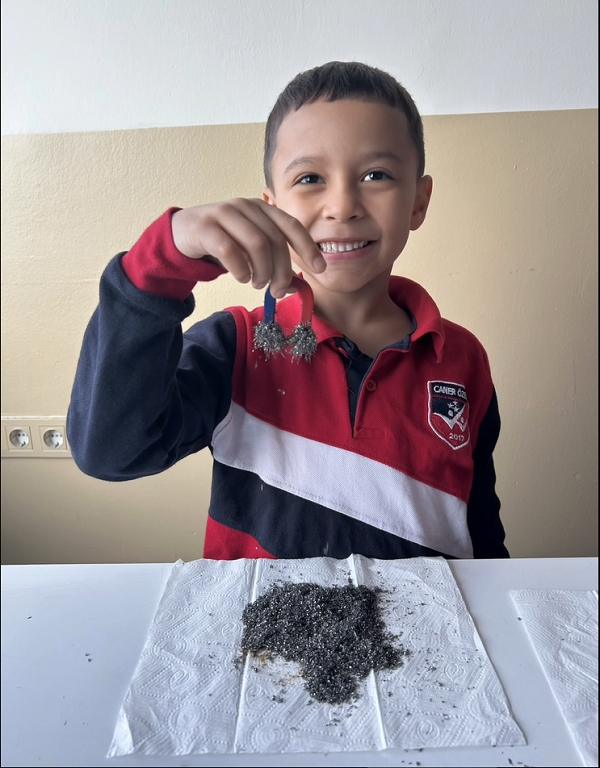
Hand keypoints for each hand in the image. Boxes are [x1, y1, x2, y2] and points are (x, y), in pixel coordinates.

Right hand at [171, 199, 325, 298]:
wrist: (182, 231)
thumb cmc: (223, 240)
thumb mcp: (250, 249)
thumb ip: (272, 262)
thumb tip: (295, 286)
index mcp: (262, 209)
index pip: (291, 226)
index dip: (308, 247)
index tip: (319, 269)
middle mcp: (246, 206)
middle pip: (275, 240)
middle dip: (281, 270)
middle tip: (277, 290)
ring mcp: (224, 213)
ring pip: (256, 244)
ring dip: (262, 271)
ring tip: (257, 284)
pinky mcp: (205, 226)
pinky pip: (230, 250)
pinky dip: (240, 269)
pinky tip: (242, 278)